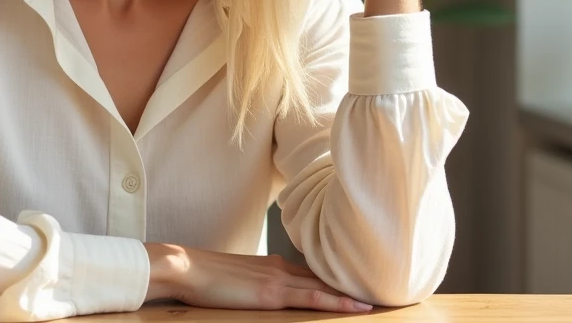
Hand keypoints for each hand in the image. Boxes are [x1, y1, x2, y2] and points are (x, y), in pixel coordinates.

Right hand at [144, 242, 373, 313]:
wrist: (187, 267)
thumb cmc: (205, 276)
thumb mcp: (237, 281)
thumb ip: (256, 285)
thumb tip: (265, 295)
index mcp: (274, 265)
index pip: (314, 273)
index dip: (338, 280)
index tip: (361, 284)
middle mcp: (282, 268)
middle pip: (325, 277)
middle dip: (353, 284)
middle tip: (384, 289)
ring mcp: (279, 279)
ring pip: (326, 286)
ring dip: (353, 293)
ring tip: (381, 299)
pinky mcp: (273, 293)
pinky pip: (313, 297)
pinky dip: (337, 301)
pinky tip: (357, 306)